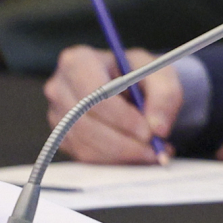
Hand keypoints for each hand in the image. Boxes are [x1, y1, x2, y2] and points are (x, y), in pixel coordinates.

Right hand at [44, 43, 178, 163]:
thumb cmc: (142, 73)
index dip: (121, 117)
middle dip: (123, 142)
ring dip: (123, 154)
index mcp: (78, 61)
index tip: (148, 132)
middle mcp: (59, 88)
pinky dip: (115, 160)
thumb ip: (165, 96)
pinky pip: (85, 156)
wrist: (132, 84)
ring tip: (154, 152)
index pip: (93, 95)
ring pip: (85, 144)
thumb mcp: (160, 73)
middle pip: (85, 123)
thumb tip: (158, 129)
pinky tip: (139, 154)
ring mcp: (58, 115)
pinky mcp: (62, 137)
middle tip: (154, 149)